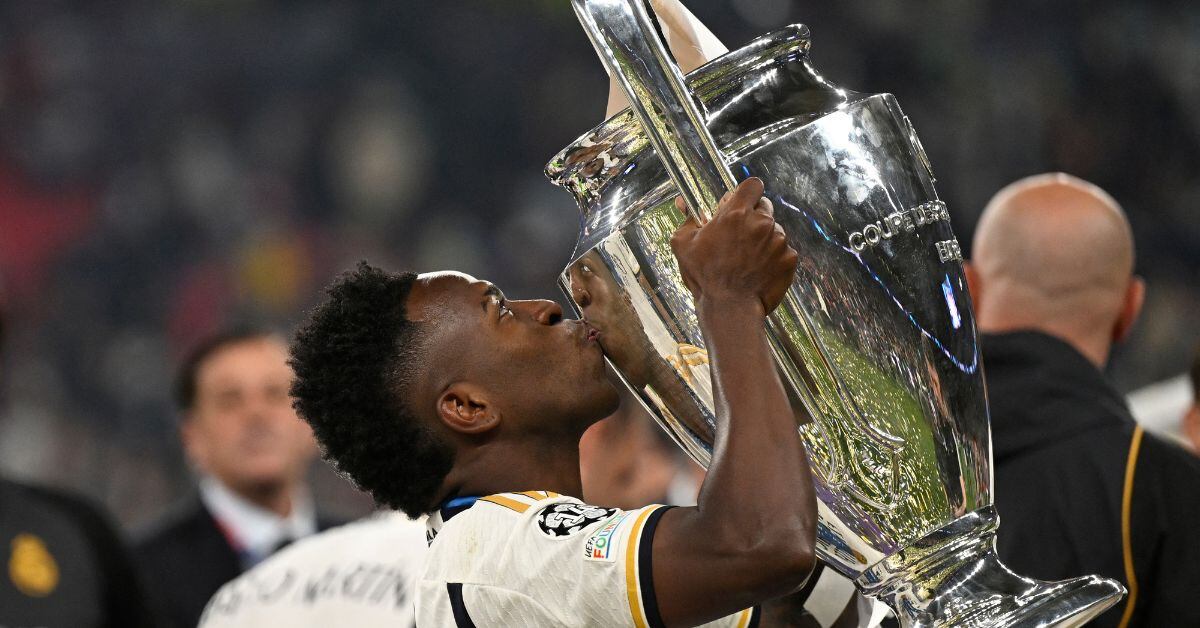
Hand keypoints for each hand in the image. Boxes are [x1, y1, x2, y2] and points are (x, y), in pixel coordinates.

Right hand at [670, 178, 797, 314]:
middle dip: (754, 216)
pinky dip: (773, 258)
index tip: (740, 203)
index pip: (753, 185)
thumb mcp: (683, 244)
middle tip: (739, 236)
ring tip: (747, 260)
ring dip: (763, 239)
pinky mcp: (789, 259)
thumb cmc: (704, 276)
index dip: (746, 193)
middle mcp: (762, 222)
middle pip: (765, 206)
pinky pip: (783, 251)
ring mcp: (779, 241)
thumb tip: (684, 201)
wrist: (730, 308)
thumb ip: (688, 218)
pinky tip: (758, 271)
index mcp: (736, 214)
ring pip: (774, 230)